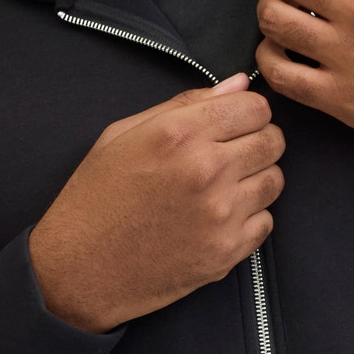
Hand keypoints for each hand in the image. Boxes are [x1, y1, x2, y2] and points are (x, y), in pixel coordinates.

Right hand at [28, 74, 285, 332]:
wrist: (78, 270)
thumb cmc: (95, 198)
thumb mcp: (122, 135)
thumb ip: (185, 104)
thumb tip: (239, 83)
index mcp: (179, 133)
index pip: (255, 106)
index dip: (247, 111)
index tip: (233, 123)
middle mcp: (207, 169)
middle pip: (273, 140)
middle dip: (256, 141)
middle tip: (230, 155)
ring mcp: (221, 214)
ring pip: (275, 180)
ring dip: (255, 179)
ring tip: (222, 188)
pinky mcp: (227, 251)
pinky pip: (266, 221)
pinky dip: (249, 218)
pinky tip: (217, 219)